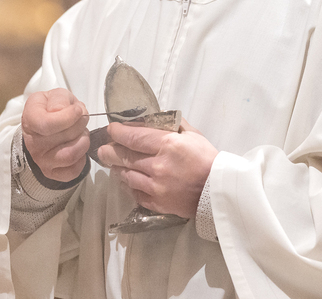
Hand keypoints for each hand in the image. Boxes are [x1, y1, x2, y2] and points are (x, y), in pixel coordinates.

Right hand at [21, 89, 88, 182]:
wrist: (45, 126)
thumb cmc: (52, 109)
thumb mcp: (55, 95)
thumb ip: (59, 99)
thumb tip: (61, 110)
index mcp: (30, 120)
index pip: (47, 124)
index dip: (68, 116)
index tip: (77, 110)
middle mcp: (33, 143)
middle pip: (65, 137)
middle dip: (80, 124)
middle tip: (81, 118)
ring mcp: (41, 160)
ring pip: (70, 155)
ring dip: (83, 141)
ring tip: (81, 132)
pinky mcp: (52, 173)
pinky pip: (73, 171)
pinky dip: (82, 158)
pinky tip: (78, 146)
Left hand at [97, 118, 217, 218]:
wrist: (218, 192)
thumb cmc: (208, 159)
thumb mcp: (193, 135)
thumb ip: (172, 125)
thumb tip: (155, 117)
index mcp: (167, 145)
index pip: (134, 137)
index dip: (118, 132)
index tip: (112, 129)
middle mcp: (157, 166)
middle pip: (124, 156)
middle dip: (109, 151)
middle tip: (103, 148)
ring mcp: (155, 186)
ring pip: (126, 175)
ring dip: (116, 168)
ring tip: (112, 163)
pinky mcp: (156, 203)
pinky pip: (134, 193)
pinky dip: (127, 185)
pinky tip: (125, 180)